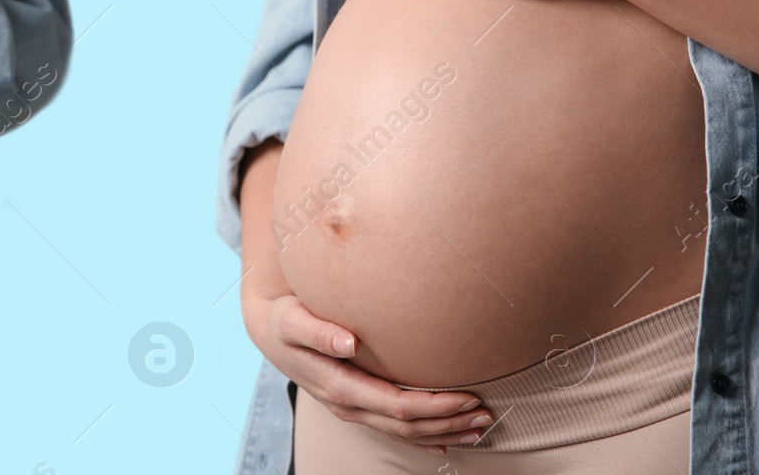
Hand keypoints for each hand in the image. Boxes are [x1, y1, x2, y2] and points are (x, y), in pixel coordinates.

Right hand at [250, 294, 492, 453]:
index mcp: (339, 387)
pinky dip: (424, 437)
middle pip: (406, 425)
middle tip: (487, 414)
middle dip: (448, 422)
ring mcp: (352, 410)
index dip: (435, 406)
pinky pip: (393, 430)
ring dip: (444, 432)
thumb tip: (348, 343)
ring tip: (480, 426)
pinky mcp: (357, 406)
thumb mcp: (292, 319)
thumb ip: (318, 331)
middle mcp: (347, 405)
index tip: (468, 396)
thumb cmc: (285, 320)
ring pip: (404, 432)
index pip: (396, 405)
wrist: (271, 334)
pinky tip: (448, 440)